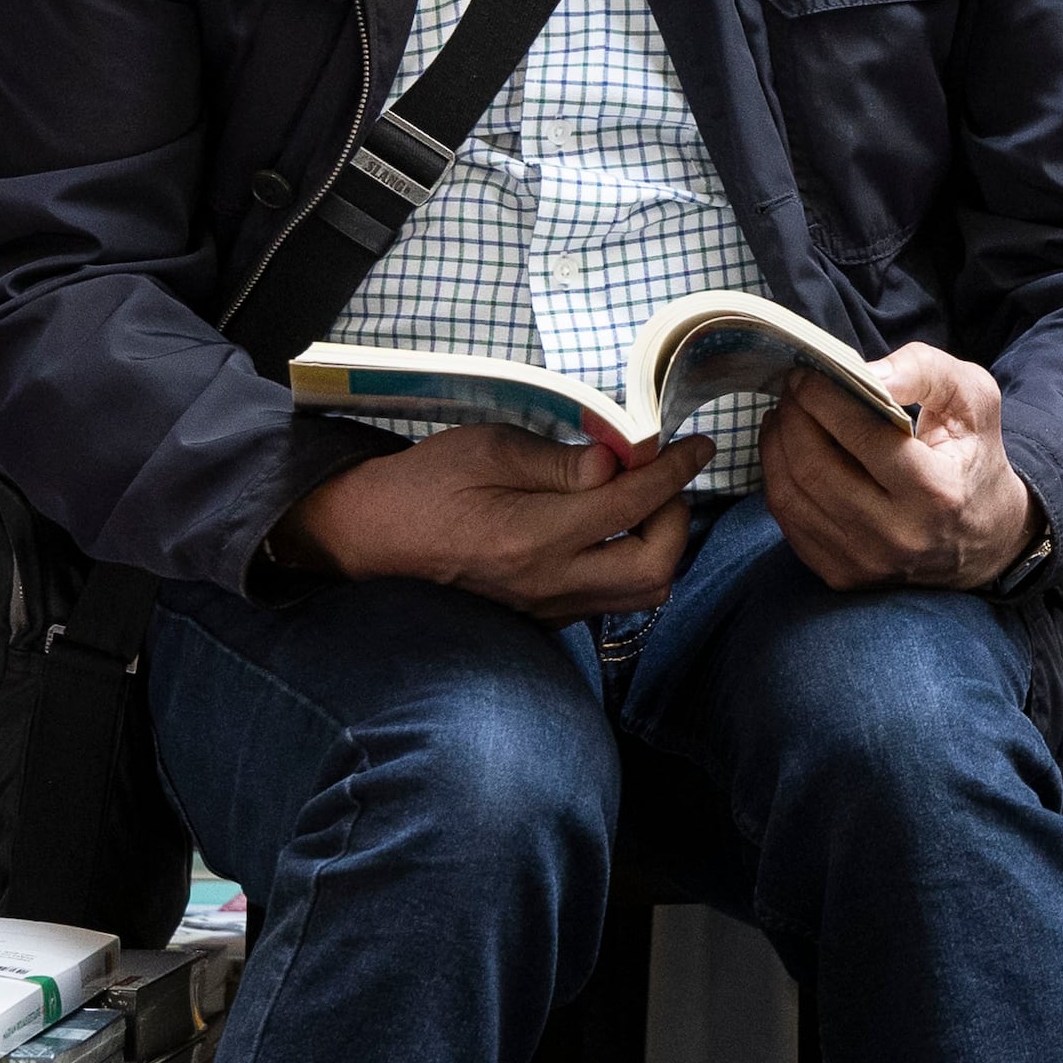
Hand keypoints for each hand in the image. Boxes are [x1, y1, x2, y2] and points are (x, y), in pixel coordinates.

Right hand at [275, 427, 712, 622]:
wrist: (368, 538)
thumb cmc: (422, 483)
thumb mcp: (488, 448)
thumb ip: (561, 461)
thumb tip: (621, 462)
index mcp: (534, 536)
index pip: (632, 506)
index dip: (673, 472)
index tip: (695, 446)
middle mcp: (548, 583)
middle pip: (655, 567)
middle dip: (677, 517)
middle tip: (665, 477)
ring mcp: (545, 607)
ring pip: (640, 594)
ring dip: (660, 547)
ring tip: (645, 504)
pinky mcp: (539, 616)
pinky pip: (608, 602)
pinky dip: (630, 566)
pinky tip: (614, 532)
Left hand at [765, 344, 1035, 593]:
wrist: (987, 540)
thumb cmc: (974, 458)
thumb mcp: (974, 399)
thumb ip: (924, 371)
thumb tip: (865, 373)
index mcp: (936, 491)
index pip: (861, 436)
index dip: (823, 397)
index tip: (806, 372)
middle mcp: (898, 535)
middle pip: (815, 466)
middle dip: (792, 418)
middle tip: (790, 389)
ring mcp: (867, 561)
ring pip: (792, 495)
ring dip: (775, 446)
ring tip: (783, 415)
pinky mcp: (843, 576)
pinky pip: (790, 522)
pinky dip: (777, 479)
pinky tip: (784, 451)